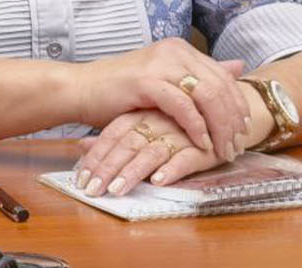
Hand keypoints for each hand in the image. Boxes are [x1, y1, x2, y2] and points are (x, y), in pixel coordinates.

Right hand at [73, 37, 250, 161]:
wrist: (80, 90)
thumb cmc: (119, 92)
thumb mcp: (165, 82)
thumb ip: (199, 76)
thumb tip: (238, 67)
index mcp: (180, 50)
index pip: (224, 77)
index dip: (238, 105)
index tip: (245, 131)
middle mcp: (174, 51)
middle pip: (220, 86)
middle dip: (233, 121)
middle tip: (237, 147)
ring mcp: (160, 64)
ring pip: (206, 95)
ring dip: (220, 127)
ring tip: (224, 149)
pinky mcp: (146, 81)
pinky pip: (183, 106)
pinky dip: (196, 127)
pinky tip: (201, 143)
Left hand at [73, 109, 225, 195]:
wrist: (220, 112)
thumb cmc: (176, 122)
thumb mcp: (142, 126)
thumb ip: (113, 137)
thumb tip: (80, 146)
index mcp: (139, 116)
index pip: (111, 136)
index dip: (95, 157)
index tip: (80, 180)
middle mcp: (155, 123)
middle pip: (126, 146)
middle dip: (107, 169)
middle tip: (92, 190)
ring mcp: (177, 134)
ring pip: (150, 153)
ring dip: (132, 172)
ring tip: (116, 189)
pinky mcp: (201, 147)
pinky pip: (185, 158)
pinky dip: (171, 169)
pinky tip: (158, 181)